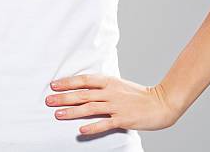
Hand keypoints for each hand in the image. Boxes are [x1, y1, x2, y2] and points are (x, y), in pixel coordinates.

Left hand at [46, 73, 180, 135]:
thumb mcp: (119, 84)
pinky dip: (92, 127)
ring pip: (90, 108)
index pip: (84, 80)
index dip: (68, 82)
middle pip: (83, 94)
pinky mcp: (123, 119)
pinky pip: (104, 123)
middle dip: (64, 97)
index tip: (53, 84)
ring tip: (58, 114)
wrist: (160, 103)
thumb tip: (85, 88)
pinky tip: (81, 131)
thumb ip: (103, 86)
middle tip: (49, 100)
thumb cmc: (138, 95)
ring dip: (72, 111)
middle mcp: (110, 92)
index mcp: (109, 81)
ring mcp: (116, 106)